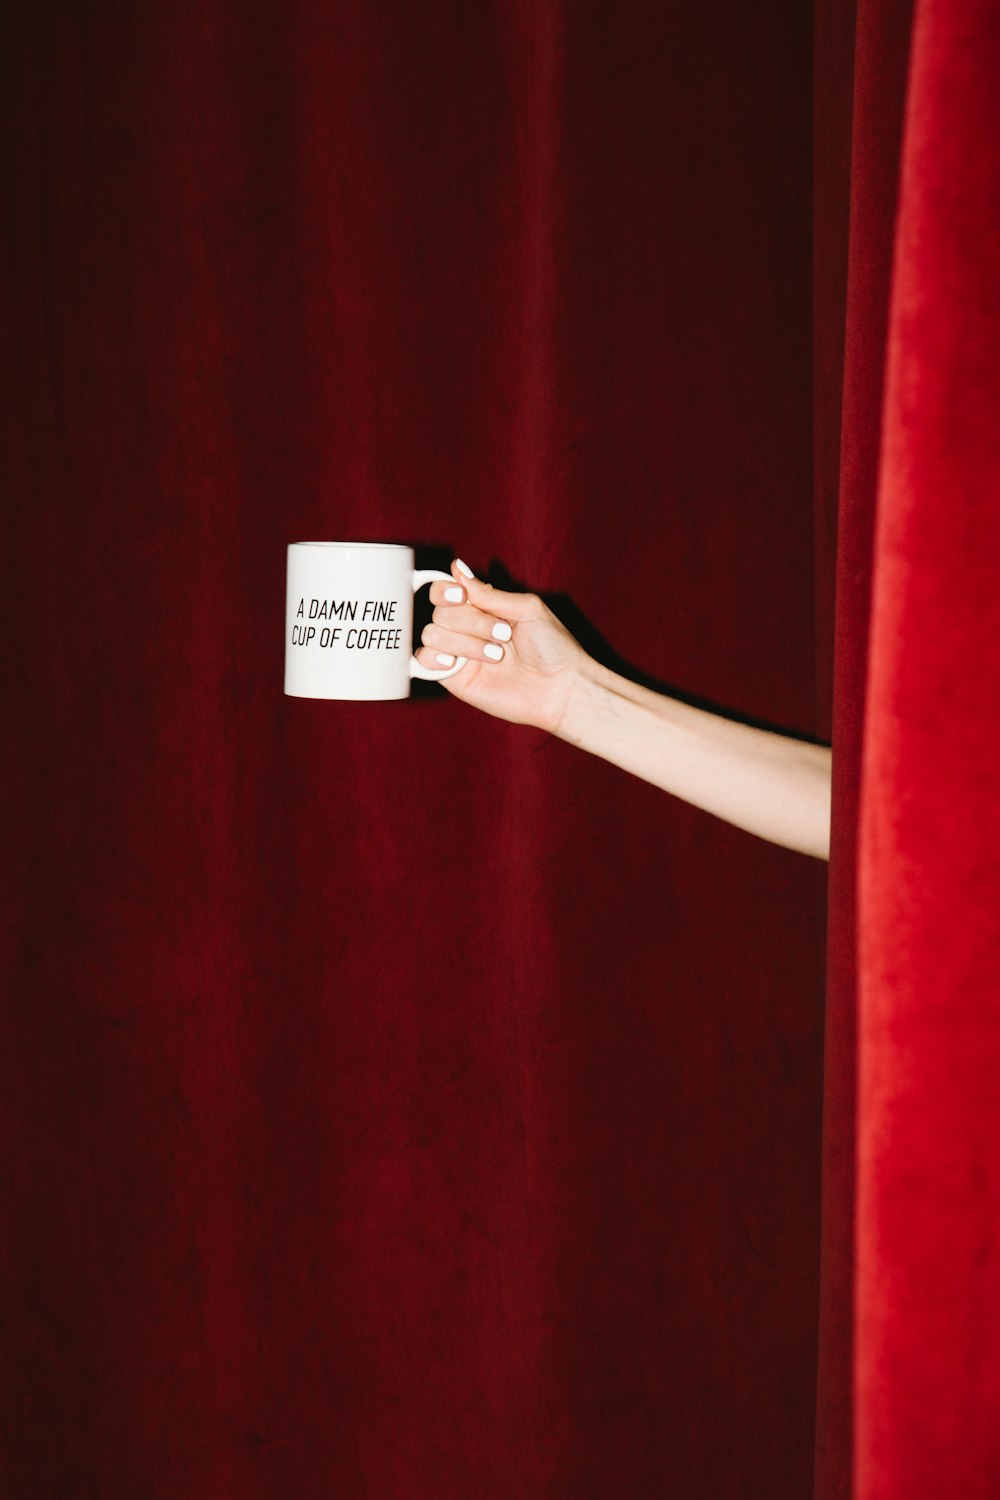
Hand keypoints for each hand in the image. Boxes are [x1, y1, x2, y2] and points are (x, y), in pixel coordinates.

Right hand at [414, 559, 591, 732]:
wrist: (560, 688)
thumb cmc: (552, 647)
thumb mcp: (526, 608)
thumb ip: (488, 593)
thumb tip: (456, 567)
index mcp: (483, 608)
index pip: (444, 591)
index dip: (445, 591)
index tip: (462, 597)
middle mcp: (467, 628)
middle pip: (440, 612)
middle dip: (472, 622)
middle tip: (503, 635)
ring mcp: (459, 653)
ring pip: (432, 634)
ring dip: (464, 643)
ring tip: (495, 655)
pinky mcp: (454, 679)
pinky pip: (424, 662)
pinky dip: (435, 658)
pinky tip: (457, 663)